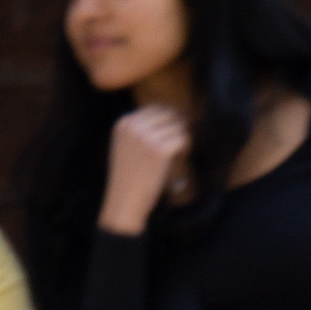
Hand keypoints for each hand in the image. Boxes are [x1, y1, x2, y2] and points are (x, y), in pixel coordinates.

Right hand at [99, 103, 190, 235]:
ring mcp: (146, 138)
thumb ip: (142, 129)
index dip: (169, 118)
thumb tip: (177, 112)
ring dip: (183, 138)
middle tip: (181, 142)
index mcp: (123, 123)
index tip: (174, 131)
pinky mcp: (159, 151)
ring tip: (180, 152)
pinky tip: (182, 157)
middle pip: (169, 114)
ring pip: (178, 126)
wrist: (124, 202)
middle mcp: (133, 126)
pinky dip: (186, 147)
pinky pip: (183, 139)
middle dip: (178, 126)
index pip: (155, 108)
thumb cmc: (128, 177)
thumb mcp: (126, 146)